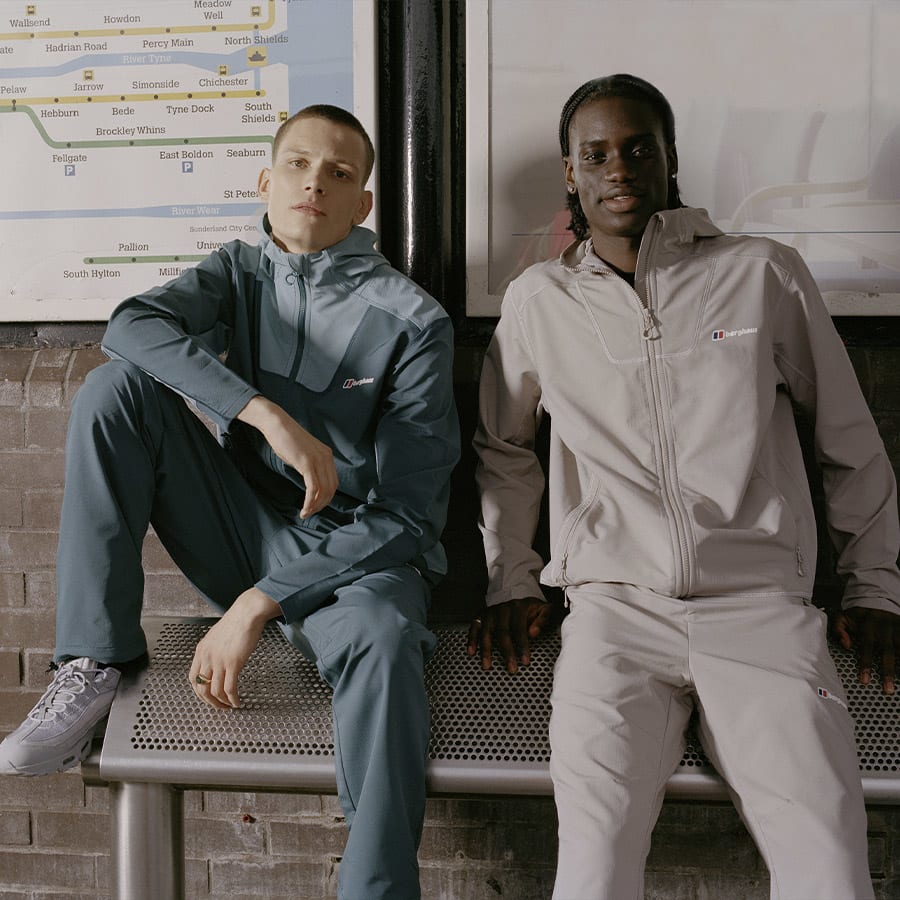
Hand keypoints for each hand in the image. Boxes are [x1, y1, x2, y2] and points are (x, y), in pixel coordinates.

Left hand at [189, 587, 281, 707]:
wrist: (247, 613)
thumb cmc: (237, 621)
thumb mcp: (217, 636)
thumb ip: (213, 649)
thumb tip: (217, 661)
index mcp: (201, 650)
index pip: (193, 678)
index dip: (199, 692)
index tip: (207, 697)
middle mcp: (207, 657)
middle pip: (201, 688)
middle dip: (210, 702)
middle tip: (219, 706)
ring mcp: (219, 661)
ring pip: (215, 691)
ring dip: (222, 703)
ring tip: (230, 706)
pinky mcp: (233, 663)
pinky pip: (230, 688)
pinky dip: (232, 698)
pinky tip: (237, 701)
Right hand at [237, 396, 337, 517]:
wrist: (277, 423)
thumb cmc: (285, 438)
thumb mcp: (303, 454)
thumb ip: (310, 466)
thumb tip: (311, 482)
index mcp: (327, 456)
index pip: (333, 482)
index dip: (326, 498)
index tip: (315, 506)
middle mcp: (326, 458)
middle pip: (331, 489)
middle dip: (322, 504)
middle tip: (310, 513)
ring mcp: (318, 460)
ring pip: (323, 491)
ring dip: (315, 506)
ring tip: (305, 513)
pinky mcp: (307, 463)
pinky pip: (313, 488)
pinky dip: (310, 501)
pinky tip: (304, 508)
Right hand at [467, 597, 552, 673]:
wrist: (518, 598)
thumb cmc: (531, 609)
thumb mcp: (543, 609)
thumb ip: (543, 619)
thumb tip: (534, 632)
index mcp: (518, 608)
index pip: (519, 629)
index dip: (522, 646)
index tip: (525, 661)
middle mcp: (502, 609)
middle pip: (502, 633)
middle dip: (506, 652)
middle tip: (511, 668)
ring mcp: (490, 613)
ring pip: (486, 632)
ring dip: (486, 650)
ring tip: (487, 665)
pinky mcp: (481, 615)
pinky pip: (474, 628)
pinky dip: (471, 640)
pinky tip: (471, 652)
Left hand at [833, 606, 899, 694]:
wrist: (875, 601)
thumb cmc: (857, 616)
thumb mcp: (842, 617)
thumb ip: (838, 630)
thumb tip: (846, 645)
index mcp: (868, 626)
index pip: (867, 647)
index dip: (866, 664)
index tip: (865, 680)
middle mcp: (885, 628)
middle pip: (888, 652)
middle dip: (888, 672)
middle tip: (888, 690)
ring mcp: (897, 628)